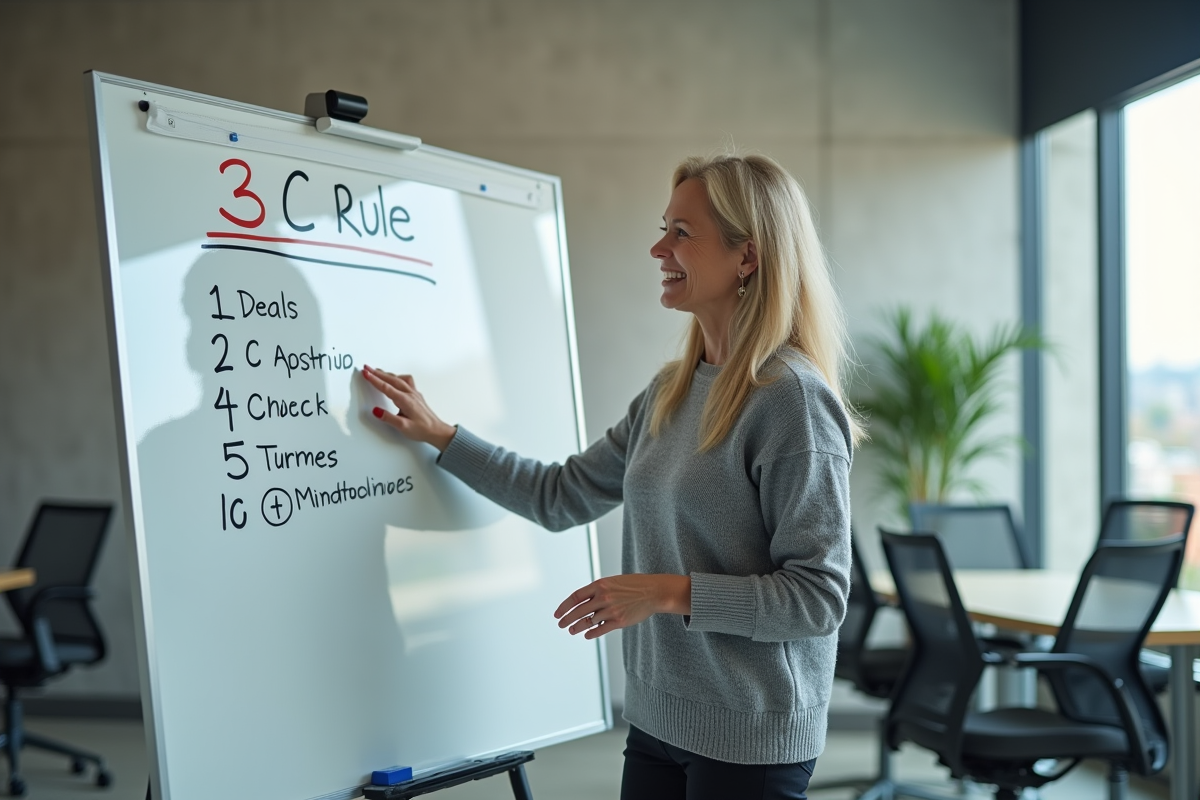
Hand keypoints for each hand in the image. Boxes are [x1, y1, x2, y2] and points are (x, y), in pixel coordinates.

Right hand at [362, 365, 456, 450]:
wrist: (437, 431)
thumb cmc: (422, 429)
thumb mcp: (403, 427)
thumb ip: (388, 418)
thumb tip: (376, 411)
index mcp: (405, 400)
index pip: (386, 387)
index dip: (374, 380)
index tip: (366, 373)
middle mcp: (410, 394)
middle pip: (391, 379)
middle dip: (377, 373)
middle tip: (367, 368)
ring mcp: (414, 394)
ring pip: (399, 379)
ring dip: (387, 374)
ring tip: (377, 371)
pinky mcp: (416, 396)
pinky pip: (406, 381)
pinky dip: (397, 377)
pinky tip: (395, 379)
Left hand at [554, 574, 690, 639]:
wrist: (654, 591)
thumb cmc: (633, 585)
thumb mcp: (612, 582)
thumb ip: (597, 591)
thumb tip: (582, 602)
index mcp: (600, 585)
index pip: (575, 597)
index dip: (564, 606)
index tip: (557, 614)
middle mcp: (603, 597)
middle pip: (578, 611)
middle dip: (567, 619)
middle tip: (560, 624)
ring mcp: (611, 610)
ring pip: (588, 621)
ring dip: (577, 627)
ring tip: (571, 630)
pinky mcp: (619, 621)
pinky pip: (600, 629)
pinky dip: (591, 633)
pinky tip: (586, 635)